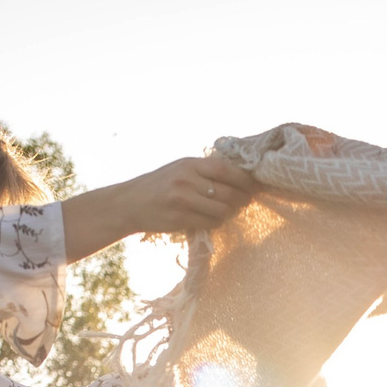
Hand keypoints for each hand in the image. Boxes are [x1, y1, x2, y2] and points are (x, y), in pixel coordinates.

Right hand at [116, 156, 263, 236]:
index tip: (256, 185)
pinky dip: (217, 222)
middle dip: (243, 199)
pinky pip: (210, 223)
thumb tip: (241, 176)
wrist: (130, 203)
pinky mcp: (180, 218)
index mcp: (190, 164)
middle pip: (229, 192)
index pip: (227, 170)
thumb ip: (205, 170)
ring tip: (230, 210)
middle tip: (247, 201)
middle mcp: (187, 180)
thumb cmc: (160, 185)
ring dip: (230, 213)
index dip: (246, 180)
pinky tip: (213, 219)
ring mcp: (183, 200)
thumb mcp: (181, 169)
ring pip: (222, 210)